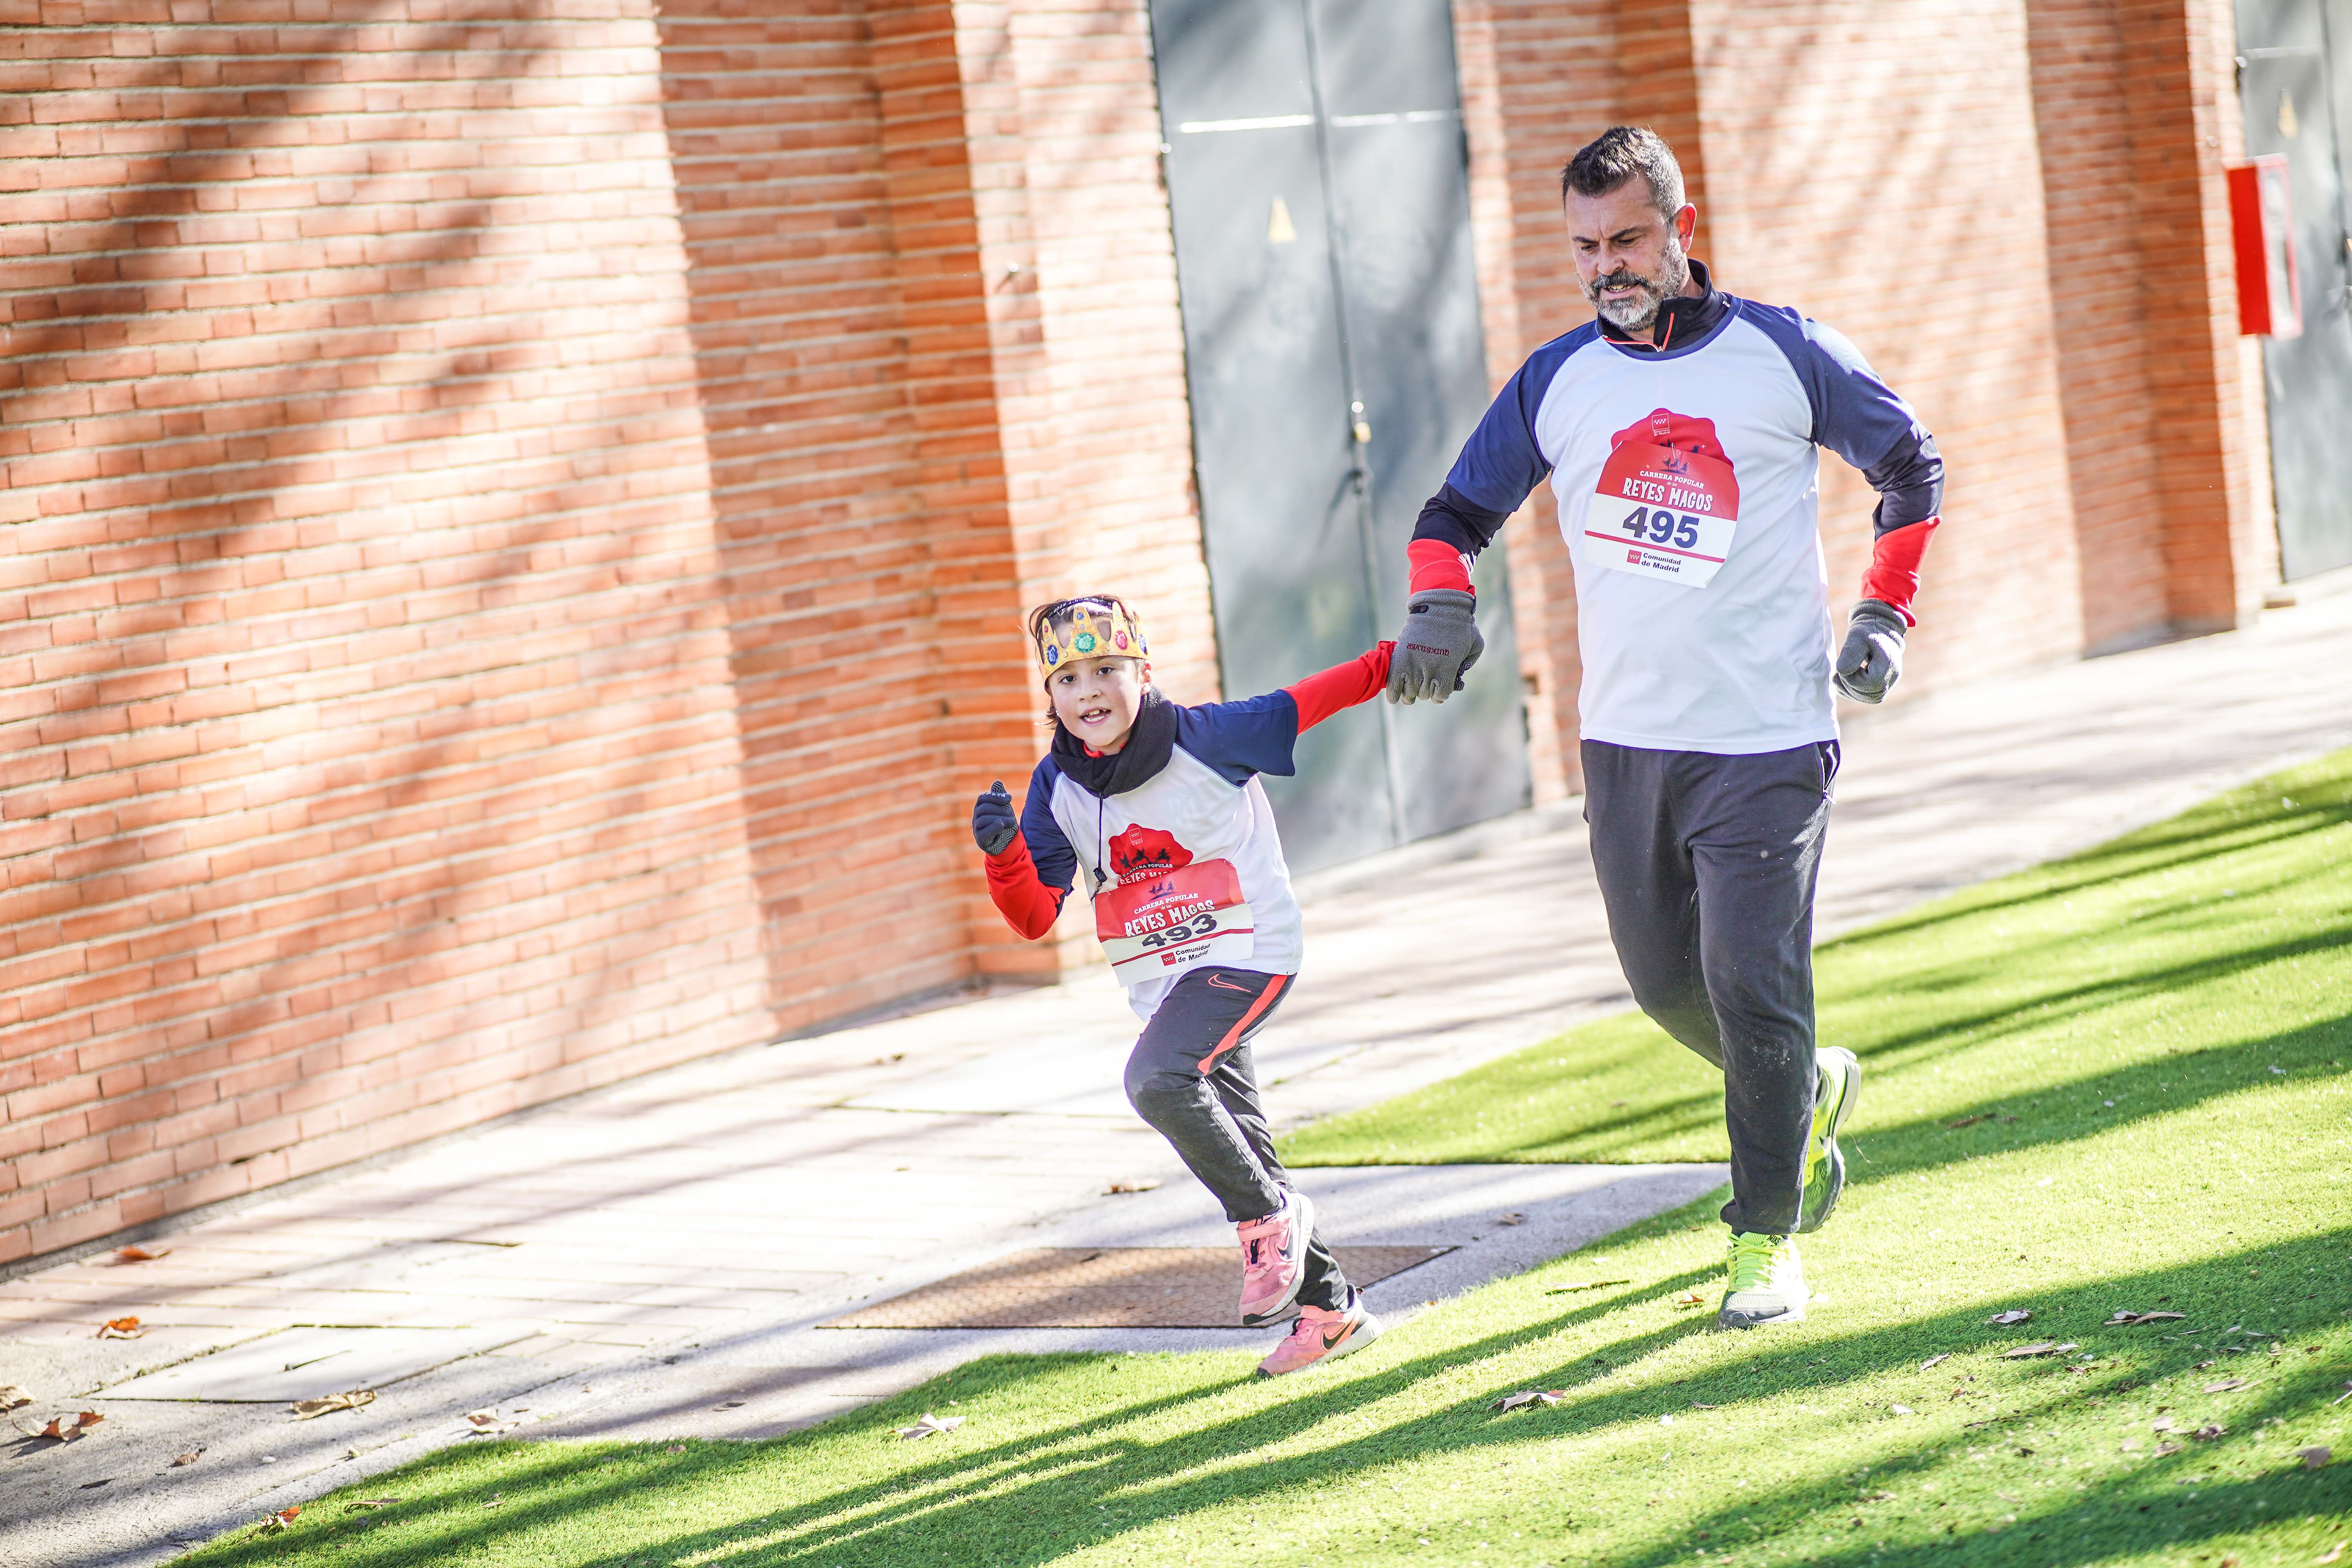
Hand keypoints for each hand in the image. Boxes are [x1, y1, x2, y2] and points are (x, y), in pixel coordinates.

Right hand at [971, 780, 1018, 856]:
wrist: (1005, 843)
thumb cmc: (1003, 823)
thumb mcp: (1003, 808)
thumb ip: (1000, 796)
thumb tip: (997, 782)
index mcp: (980, 807)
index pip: (983, 798)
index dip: (996, 797)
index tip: (1009, 798)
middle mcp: (976, 817)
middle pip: (984, 808)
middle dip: (1000, 809)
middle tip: (1012, 814)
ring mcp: (976, 828)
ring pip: (985, 819)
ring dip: (1001, 819)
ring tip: (1012, 822)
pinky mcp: (980, 839)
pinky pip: (984, 832)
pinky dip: (994, 827)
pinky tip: (1001, 825)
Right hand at [1385, 589, 1482, 703]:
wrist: (1439, 605)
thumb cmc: (1460, 624)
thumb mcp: (1475, 642)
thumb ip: (1470, 661)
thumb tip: (1461, 675)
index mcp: (1447, 668)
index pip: (1440, 696)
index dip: (1439, 696)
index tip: (1438, 693)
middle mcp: (1430, 669)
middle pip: (1424, 694)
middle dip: (1425, 692)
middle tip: (1425, 686)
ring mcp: (1413, 664)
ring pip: (1408, 693)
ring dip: (1409, 695)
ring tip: (1409, 693)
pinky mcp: (1400, 657)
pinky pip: (1393, 684)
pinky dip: (1392, 693)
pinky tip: (1393, 698)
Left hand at [1832, 599, 1905, 703]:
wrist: (1877, 629)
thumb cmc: (1866, 631)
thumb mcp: (1856, 636)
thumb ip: (1850, 652)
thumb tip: (1841, 671)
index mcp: (1889, 663)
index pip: (1870, 684)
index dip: (1852, 679)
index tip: (1844, 665)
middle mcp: (1893, 676)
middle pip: (1870, 695)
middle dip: (1849, 685)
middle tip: (1840, 670)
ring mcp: (1889, 682)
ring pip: (1868, 698)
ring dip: (1849, 690)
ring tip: (1839, 675)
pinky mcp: (1881, 685)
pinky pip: (1866, 697)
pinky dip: (1851, 692)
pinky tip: (1843, 680)